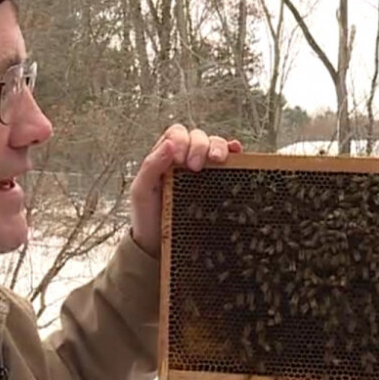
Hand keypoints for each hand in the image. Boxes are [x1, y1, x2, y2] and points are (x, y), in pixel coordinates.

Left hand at [130, 124, 241, 256]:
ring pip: (215, 144)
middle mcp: (185, 159)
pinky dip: (235, 154)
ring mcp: (202, 170)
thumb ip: (151, 165)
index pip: (177, 134)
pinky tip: (237, 154)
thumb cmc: (147, 217)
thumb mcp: (141, 190)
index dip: (182, 141)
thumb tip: (169, 144)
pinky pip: (229, 162)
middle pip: (199, 136)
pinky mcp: (216, 183)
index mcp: (165, 156)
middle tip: (195, 166)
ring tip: (217, 160)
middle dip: (200, 145)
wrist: (159, 245)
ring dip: (219, 147)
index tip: (180, 159)